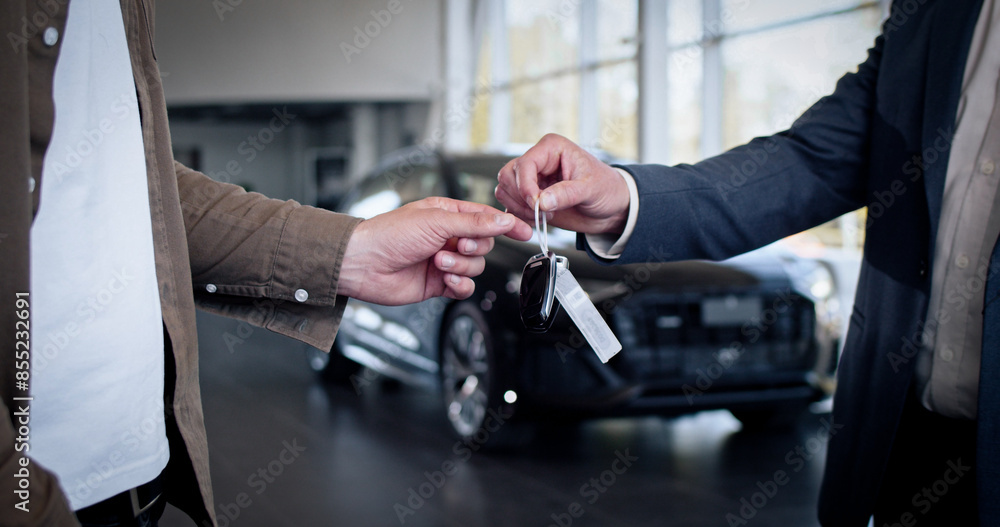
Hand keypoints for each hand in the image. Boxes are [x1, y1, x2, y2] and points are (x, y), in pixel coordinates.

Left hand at [340, 197, 531, 304]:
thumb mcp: (437, 221)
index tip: (525, 231)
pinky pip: (464, 287)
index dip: (507, 224)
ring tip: (438, 263)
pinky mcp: (438, 283)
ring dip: (460, 267)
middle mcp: (447, 236)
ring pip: (474, 267)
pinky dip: (459, 285)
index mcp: (447, 214)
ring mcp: (444, 260)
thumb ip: (474, 223)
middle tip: (456, 246)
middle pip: (484, 244)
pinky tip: (445, 281)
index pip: (486, 217)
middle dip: (473, 247)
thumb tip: (503, 220)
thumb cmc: (390, 234)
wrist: (364, 264)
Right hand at [495, 134, 629, 235]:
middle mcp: (538, 161)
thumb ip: (566, 194)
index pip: (525, 164)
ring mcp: (532, 179)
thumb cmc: (606, 188)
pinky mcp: (529, 197)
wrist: (611, 209)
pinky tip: (536, 222)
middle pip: (508, 176)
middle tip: (540, 212)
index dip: (526, 186)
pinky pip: (510, 205)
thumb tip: (541, 201)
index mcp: (551, 148)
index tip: (535, 204)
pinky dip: (518, 216)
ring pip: (505, 190)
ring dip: (519, 208)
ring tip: (542, 217)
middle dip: (521, 198)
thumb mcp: (591, 189)